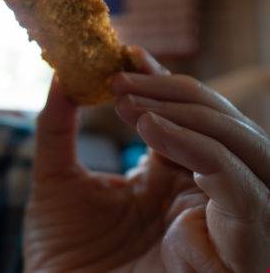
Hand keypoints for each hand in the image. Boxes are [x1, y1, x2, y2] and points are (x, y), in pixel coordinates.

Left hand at [22, 46, 269, 271]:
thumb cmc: (62, 258)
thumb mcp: (56, 181)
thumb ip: (58, 129)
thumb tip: (63, 76)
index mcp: (170, 182)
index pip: (189, 119)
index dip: (163, 82)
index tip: (127, 53)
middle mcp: (205, 200)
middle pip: (228, 127)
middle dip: (179, 91)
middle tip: (123, 75)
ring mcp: (225, 226)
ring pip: (249, 150)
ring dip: (193, 113)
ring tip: (130, 102)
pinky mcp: (237, 253)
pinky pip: (241, 191)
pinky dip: (202, 150)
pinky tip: (151, 129)